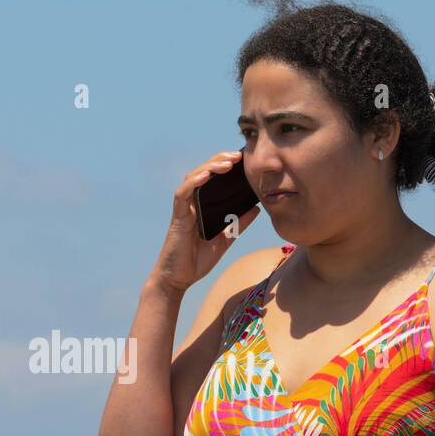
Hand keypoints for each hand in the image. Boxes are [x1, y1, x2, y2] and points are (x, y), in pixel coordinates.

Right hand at [149, 150, 261, 294]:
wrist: (178, 279)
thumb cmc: (196, 260)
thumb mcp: (225, 240)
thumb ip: (238, 224)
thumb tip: (256, 208)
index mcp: (202, 207)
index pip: (213, 178)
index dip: (225, 165)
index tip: (243, 160)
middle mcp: (191, 204)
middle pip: (203, 172)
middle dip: (220, 160)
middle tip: (238, 156)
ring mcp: (183, 209)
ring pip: (193, 178)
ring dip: (210, 167)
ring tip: (228, 163)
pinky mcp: (177, 217)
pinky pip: (183, 194)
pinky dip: (194, 182)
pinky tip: (207, 175)